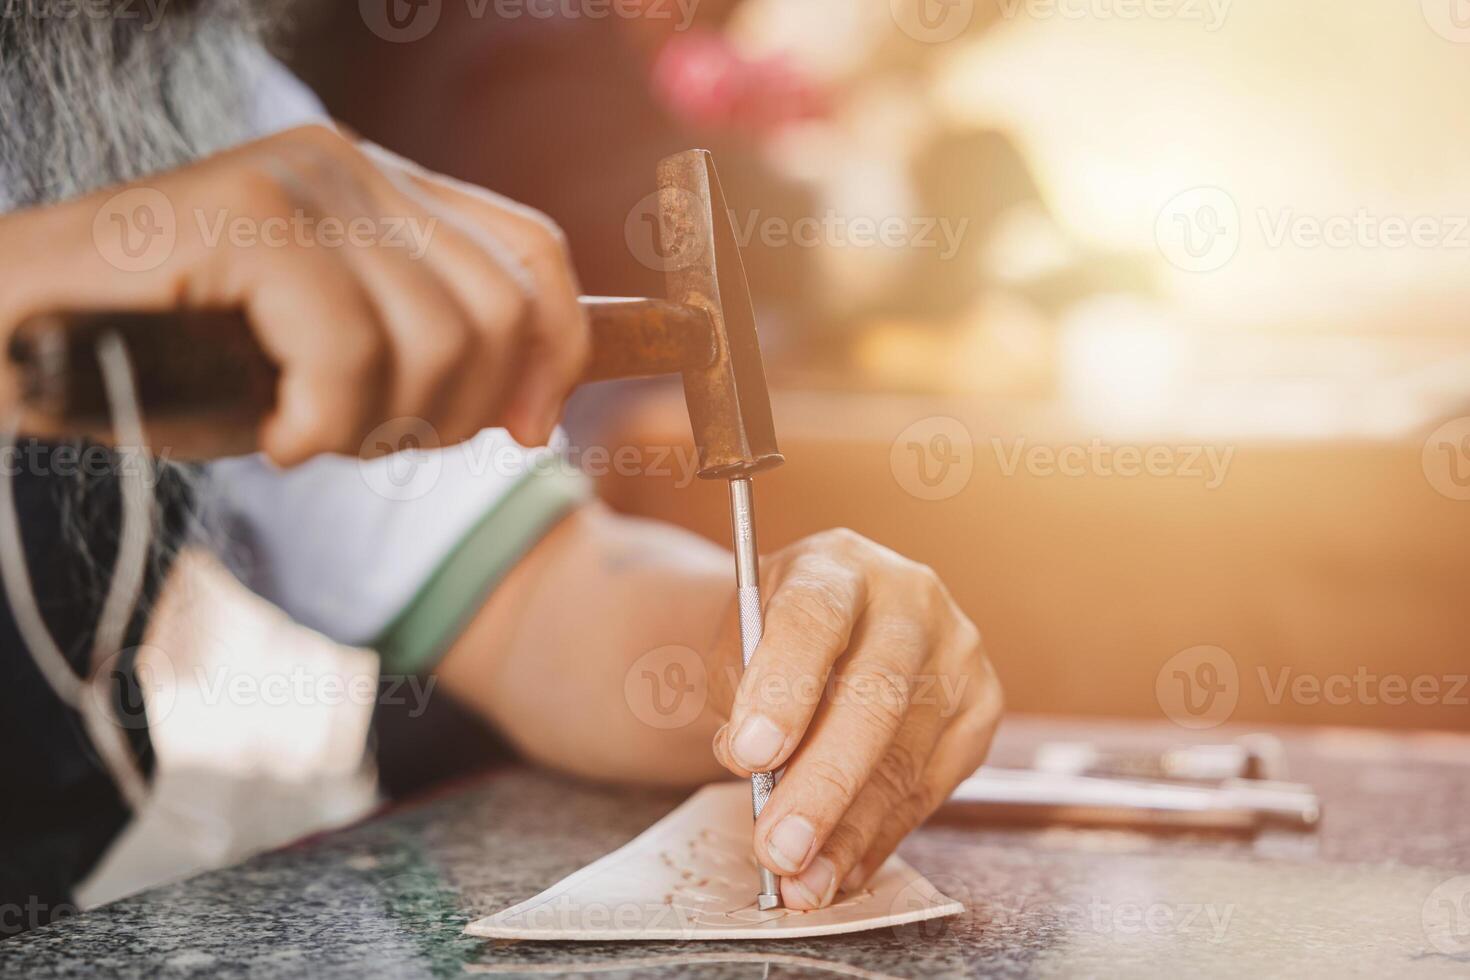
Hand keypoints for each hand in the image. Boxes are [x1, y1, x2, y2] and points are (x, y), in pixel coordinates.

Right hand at [0, 124, 586, 463]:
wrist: (18, 343)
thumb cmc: (174, 366)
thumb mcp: (331, 370)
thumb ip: (427, 363)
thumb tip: (533, 406)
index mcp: (384, 191)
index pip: (536, 254)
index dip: (557, 350)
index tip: (521, 430)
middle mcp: (350, 165)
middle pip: (500, 308)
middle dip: (454, 412)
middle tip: (365, 440)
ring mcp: (295, 179)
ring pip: (434, 334)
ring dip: (377, 425)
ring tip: (305, 434)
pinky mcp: (238, 211)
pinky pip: (347, 348)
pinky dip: (318, 423)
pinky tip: (271, 434)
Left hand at [710, 528, 1001, 909]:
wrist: (823, 629)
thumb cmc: (771, 640)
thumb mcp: (735, 648)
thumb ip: (738, 699)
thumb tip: (756, 771)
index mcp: (837, 565)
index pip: (813, 619)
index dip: (782, 688)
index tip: (749, 754)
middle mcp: (909, 599)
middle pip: (874, 697)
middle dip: (822, 785)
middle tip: (779, 847)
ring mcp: (958, 652)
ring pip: (905, 758)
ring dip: (849, 832)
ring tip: (802, 881)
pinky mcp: (980, 709)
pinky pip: (929, 788)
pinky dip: (878, 838)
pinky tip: (842, 867)